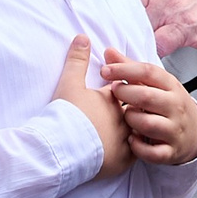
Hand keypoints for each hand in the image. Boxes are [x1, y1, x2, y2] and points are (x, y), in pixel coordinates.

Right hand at [53, 35, 132, 178]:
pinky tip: (127, 150)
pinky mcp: (122, 160)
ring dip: (134, 130)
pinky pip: (133, 154)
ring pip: (136, 132)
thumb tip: (83, 36)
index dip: (121, 89)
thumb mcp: (69, 83)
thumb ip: (77, 60)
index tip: (118, 89)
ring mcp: (125, 140)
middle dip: (133, 108)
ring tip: (128, 131)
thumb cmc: (64, 114)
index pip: (124, 90)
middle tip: (131, 109)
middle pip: (134, 110)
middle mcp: (124, 118)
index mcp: (113, 100)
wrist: (60, 147)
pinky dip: (131, 151)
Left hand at [101, 48, 196, 164]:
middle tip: (113, 92)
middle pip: (147, 97)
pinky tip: (131, 139)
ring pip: (148, 124)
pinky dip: (138, 147)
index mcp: (171, 86)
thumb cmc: (166, 104)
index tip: (105, 70)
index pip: (149, 72)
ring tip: (126, 117)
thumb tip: (108, 51)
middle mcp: (175, 106)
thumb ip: (130, 68)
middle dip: (125, 94)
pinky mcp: (171, 151)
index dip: (124, 69)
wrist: (192, 133)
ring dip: (131, 120)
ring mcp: (174, 129)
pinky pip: (152, 152)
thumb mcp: (154, 84)